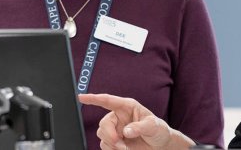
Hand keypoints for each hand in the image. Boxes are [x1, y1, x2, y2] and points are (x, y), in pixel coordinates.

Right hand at [79, 93, 194, 149]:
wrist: (160, 145)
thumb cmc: (158, 130)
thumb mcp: (154, 126)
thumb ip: (140, 127)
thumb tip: (126, 131)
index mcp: (127, 107)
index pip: (107, 100)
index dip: (93, 98)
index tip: (81, 97)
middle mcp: (119, 117)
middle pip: (103, 123)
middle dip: (109, 135)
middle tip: (120, 143)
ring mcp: (115, 129)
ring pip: (102, 135)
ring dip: (111, 143)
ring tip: (124, 147)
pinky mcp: (114, 141)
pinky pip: (104, 145)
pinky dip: (111, 149)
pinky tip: (122, 149)